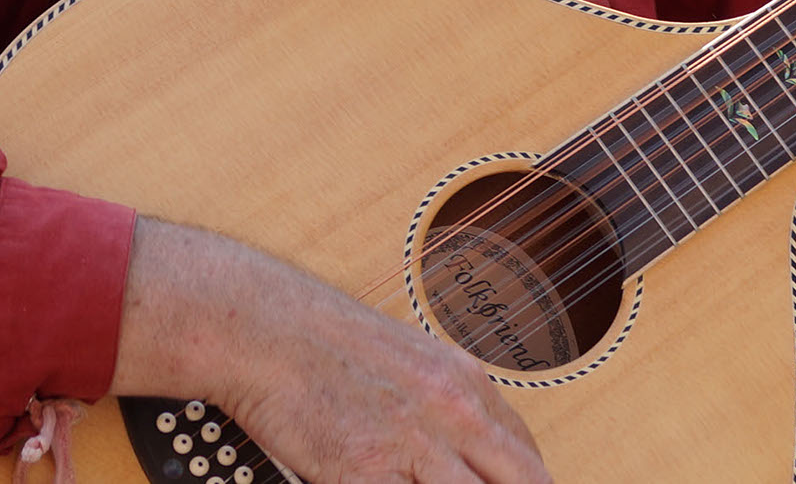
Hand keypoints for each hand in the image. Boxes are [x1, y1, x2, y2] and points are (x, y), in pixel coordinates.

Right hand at [116, 218, 551, 483]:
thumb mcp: (414, 361)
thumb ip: (451, 406)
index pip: (529, 461)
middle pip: (520, 483)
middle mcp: (452, 412)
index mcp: (467, 385)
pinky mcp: (365, 472)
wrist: (266, 327)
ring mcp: (412, 444)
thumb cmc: (329, 344)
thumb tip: (476, 456)